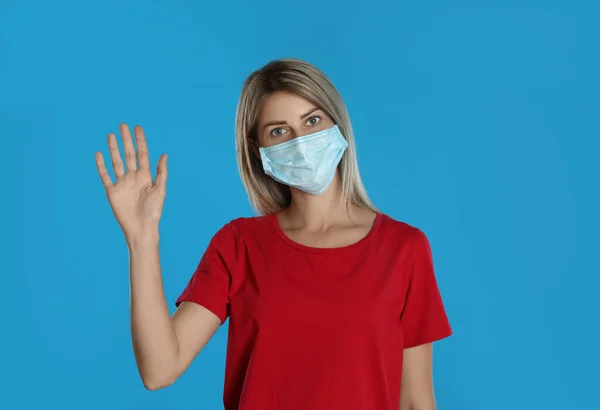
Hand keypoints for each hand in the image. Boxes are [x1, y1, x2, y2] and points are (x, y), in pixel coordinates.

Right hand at [95, 124, 167, 239]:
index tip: (137, 128)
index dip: (140, 141)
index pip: (142, 154)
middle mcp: (133, 177)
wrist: (141, 228)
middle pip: (128, 155)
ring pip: (116, 162)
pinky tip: (99, 154)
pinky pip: (105, 176)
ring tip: (110, 135)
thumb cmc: (153, 212)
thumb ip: (161, 172)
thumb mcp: (160, 190)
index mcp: (146, 176)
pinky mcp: (112, 192)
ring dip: (113, 149)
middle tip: (123, 125)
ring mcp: (122, 183)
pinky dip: (101, 165)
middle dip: (126, 140)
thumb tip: (164, 154)